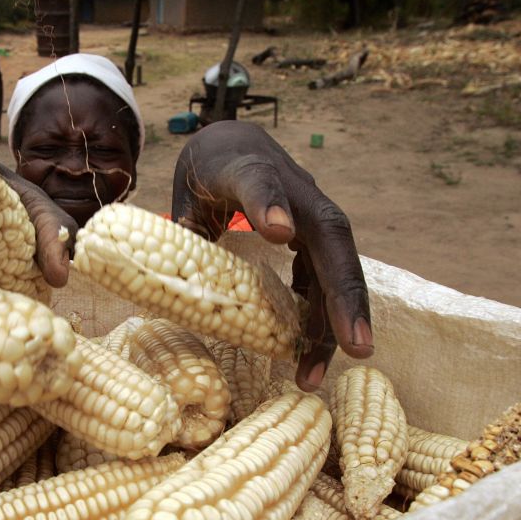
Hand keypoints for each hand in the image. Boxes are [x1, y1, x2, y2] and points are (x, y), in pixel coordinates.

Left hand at [170, 120, 372, 390]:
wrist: (235, 145)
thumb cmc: (208, 172)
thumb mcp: (186, 194)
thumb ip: (182, 231)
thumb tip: (165, 283)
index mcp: (250, 169)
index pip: (260, 181)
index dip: (268, 203)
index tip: (278, 232)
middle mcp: (295, 191)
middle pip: (329, 237)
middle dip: (344, 292)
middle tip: (356, 345)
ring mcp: (313, 216)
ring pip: (338, 267)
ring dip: (336, 323)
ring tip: (313, 374)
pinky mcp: (314, 241)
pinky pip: (326, 281)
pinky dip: (320, 321)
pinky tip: (306, 360)